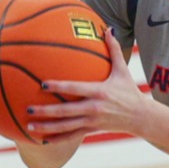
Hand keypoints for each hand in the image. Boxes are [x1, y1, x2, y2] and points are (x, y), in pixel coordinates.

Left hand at [28, 29, 146, 140]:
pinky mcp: (92, 130)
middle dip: (46, 111)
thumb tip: (107, 28)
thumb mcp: (123, 70)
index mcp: (99, 91)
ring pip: (66, 126)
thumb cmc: (129, 90)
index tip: (43, 84)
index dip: (59, 86)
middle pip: (65, 111)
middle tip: (28, 108)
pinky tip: (42, 139)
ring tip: (29, 125)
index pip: (75, 88)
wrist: (140, 116)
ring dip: (47, 127)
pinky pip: (71, 136)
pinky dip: (57, 138)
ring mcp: (92, 121)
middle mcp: (94, 108)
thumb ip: (114, 49)